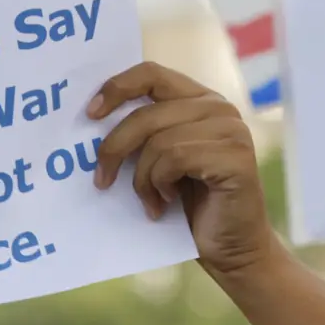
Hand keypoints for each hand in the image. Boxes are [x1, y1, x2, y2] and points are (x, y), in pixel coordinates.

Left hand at [88, 62, 277, 277]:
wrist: (229, 250)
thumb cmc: (189, 208)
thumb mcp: (159, 162)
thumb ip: (142, 135)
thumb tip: (92, 119)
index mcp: (198, 100)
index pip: (151, 74)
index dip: (116, 88)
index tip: (89, 115)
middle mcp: (218, 107)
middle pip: (145, 112)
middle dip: (115, 149)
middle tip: (102, 180)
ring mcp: (231, 130)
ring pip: (158, 141)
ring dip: (142, 178)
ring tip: (150, 200)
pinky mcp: (235, 157)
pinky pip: (176, 158)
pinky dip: (160, 184)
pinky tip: (167, 202)